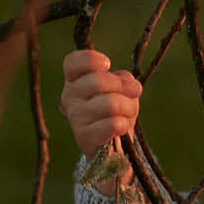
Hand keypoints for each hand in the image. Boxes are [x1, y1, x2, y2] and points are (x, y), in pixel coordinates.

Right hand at [60, 50, 140, 186]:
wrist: (113, 144)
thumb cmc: (116, 108)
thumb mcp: (121, 87)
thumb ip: (123, 79)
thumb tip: (130, 85)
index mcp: (74, 80)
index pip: (72, 63)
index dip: (90, 60)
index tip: (107, 64)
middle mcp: (69, 97)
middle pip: (98, 81)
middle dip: (124, 87)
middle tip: (134, 93)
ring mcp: (75, 117)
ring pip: (110, 103)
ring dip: (128, 107)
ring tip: (128, 113)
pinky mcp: (84, 137)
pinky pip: (112, 124)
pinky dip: (123, 124)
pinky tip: (121, 127)